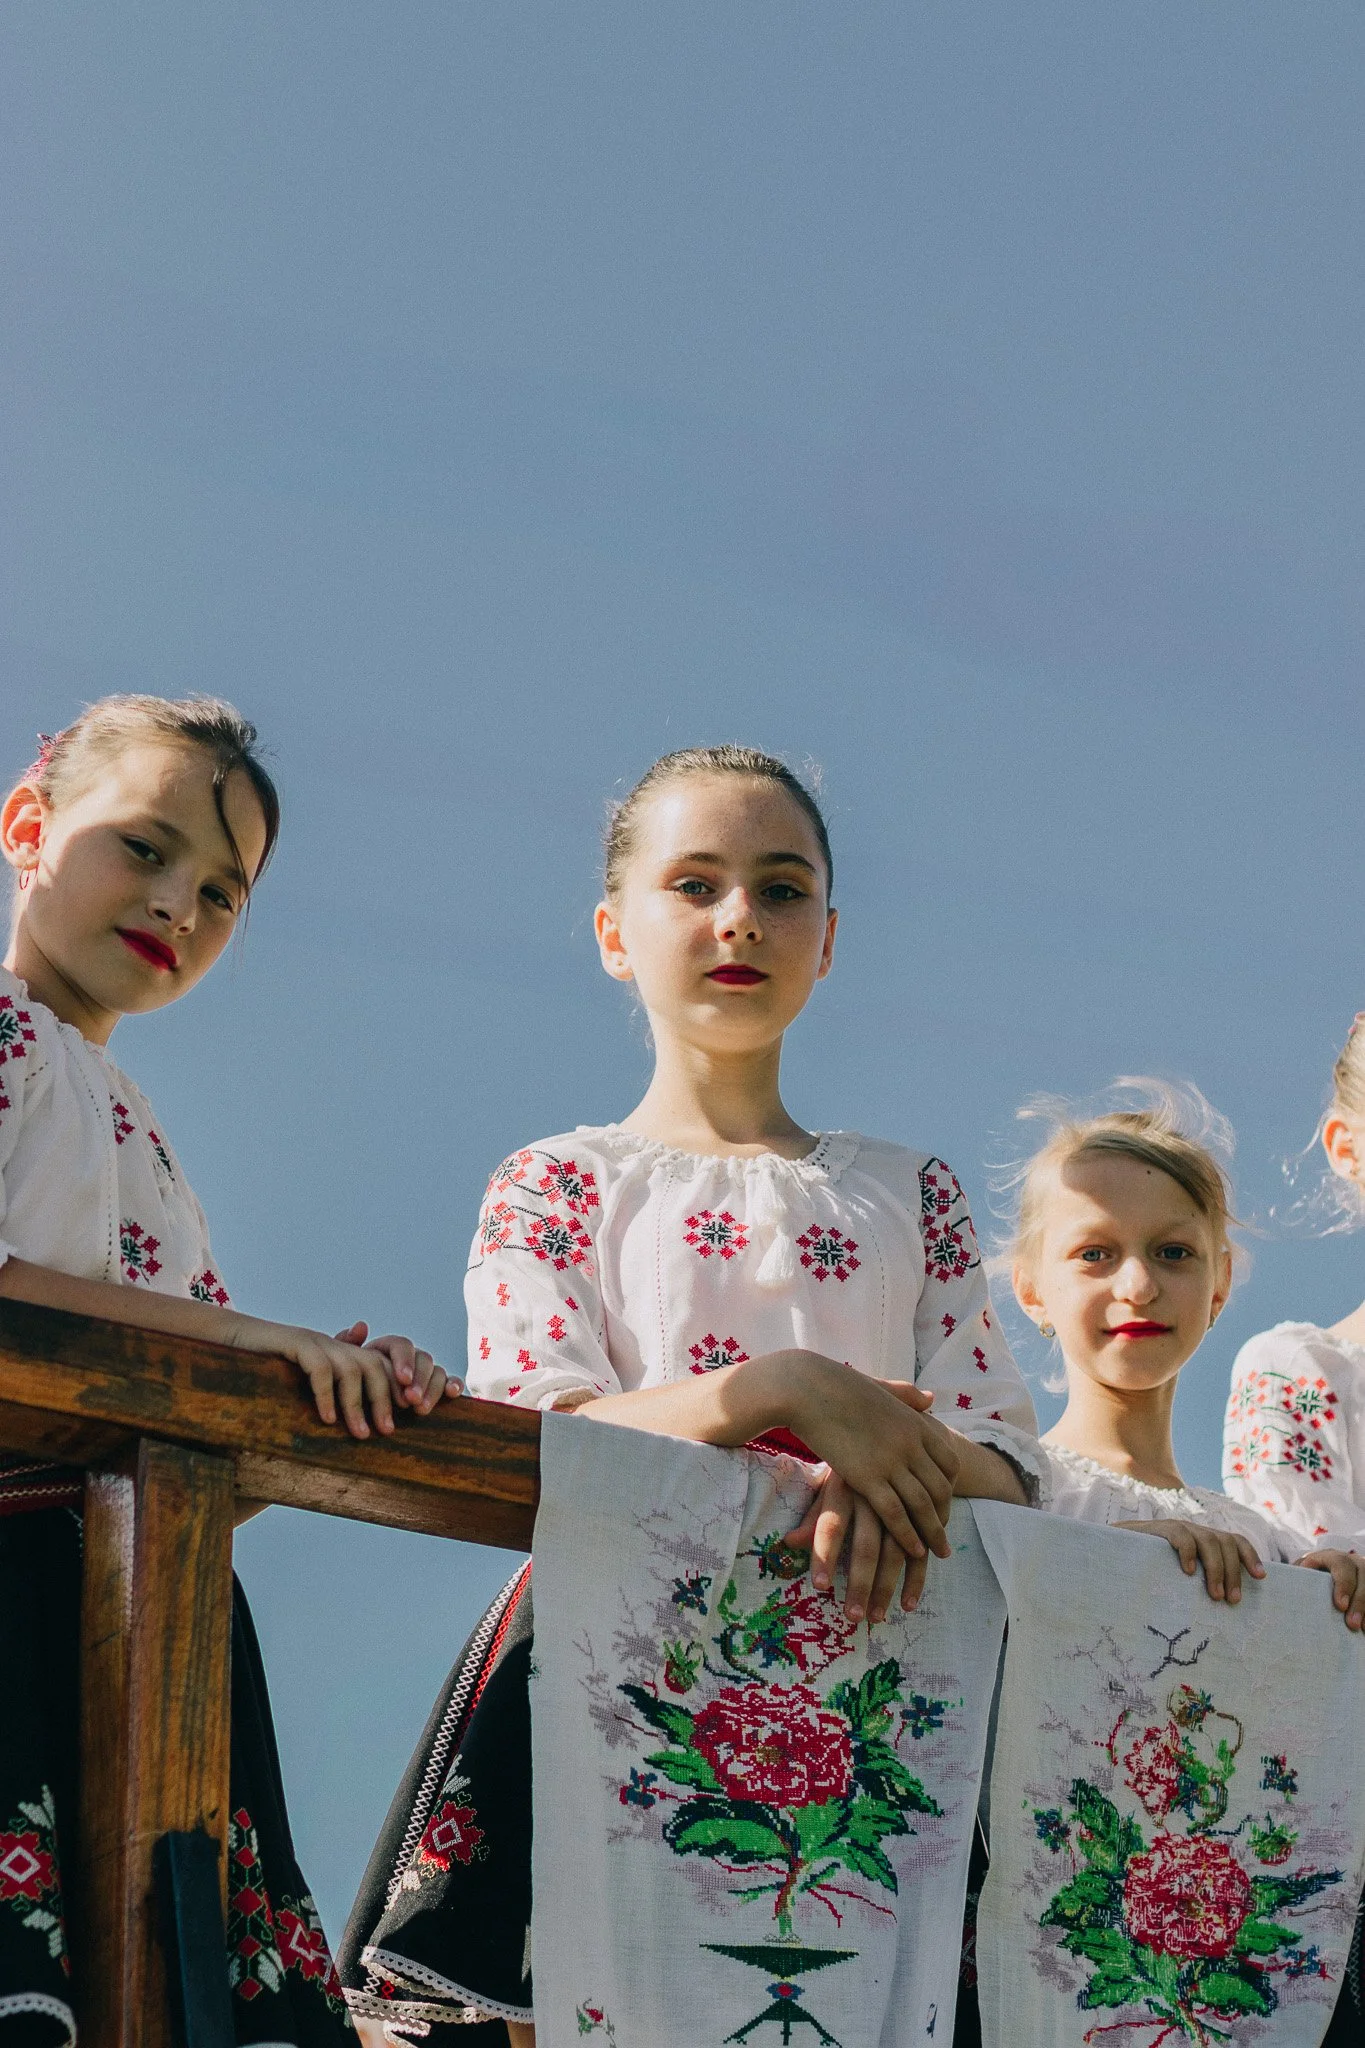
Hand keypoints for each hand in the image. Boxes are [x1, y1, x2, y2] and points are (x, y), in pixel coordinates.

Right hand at [227, 1314, 398, 1438]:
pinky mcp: (295, 1342)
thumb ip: (337, 1387)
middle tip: (388, 1431)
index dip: (400, 1386)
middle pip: (374, 1365)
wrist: (235, 1342)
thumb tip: (358, 1402)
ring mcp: (316, 1341)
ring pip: (351, 1369)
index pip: (383, 1364)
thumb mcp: (310, 1380)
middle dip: (385, 1398)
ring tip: (361, 1434)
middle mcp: (334, 1344)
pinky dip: (326, 1394)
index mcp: (342, 1353)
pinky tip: (327, 1419)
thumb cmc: (272, 1367)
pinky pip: (319, 1368)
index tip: (412, 1414)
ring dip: (357, 1404)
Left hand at [334, 1322, 461, 1414]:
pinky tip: (452, 1394)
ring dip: (433, 1389)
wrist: (358, 1409)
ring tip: (421, 1410)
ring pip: (437, 1371)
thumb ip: (349, 1346)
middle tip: (411, 1400)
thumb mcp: (345, 1366)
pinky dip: (453, 1385)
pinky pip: (449, 1382)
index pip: (402, 1345)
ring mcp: (424, 1374)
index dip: (405, 1361)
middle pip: (423, 1358)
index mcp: (388, 1349)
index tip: (403, 1379)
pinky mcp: (436, 1389)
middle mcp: (410, 1358)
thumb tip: (361, 1326)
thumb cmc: (349, 1386)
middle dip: (419, 1380)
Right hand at [785, 1360, 958, 1576]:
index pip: (948, 1462)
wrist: (807, 1388)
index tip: (946, 1504)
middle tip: (946, 1540)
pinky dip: (908, 1534)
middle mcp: (910, 1444)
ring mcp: (891, 1461)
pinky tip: (913, 1551)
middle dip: (944, 1517)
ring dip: (932, 1533)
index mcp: (915, 1423)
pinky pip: (895, 1512)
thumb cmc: (836, 1385)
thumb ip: (907, 1395)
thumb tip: (932, 1399)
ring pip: (922, 1505)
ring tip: (938, 1553)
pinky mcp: (867, 1476)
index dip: (950, 1486)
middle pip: (940, 1488)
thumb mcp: (881, 1387)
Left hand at [786, 1470, 927, 1621]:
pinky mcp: (923, 1516)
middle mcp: (874, 1497)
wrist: (897, 1438)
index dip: (825, 1554)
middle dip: (860, 1583)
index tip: (820, 1586)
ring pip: (897, 1552)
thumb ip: (814, 1515)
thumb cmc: (853, 1470)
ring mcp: (902, 1506)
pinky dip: (916, 1580)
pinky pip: (922, 1551)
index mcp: (846, 1487)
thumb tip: (789, 1542)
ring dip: (887, 1587)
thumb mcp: (831, 1485)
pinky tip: (907, 1604)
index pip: (831, 1524)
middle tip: (852, 1617)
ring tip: (875, 1617)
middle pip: (867, 1545)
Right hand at [1114, 1518, 1264, 1602]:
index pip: (1235, 1540)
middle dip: (1233, 1572)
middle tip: (1231, 1601)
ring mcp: (1177, 1528)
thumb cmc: (1149, 1572)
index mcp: (1203, 1541)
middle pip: (1225, 1542)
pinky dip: (1188, 1553)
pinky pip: (1180, 1535)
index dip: (1250, 1556)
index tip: (1262, 1577)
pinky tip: (1188, 1572)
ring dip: (1216, 1569)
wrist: (1112, 1555)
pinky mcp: (1157, 1530)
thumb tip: (1229, 1605)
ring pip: (1208, 1540)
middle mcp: (1194, 1531)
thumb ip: (1201, 1583)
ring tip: (1214, 1595)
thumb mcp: (1180, 1578)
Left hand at [1295, 1549, 1364, 1630]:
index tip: (1339, 1605)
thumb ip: (1296, 1576)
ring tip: (1362, 1628)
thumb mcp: (1303, 1572)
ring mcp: (1363, 1573)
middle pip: (1361, 1576)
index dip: (1342, 1584)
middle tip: (1351, 1624)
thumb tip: (1276, 1584)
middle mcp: (1352, 1562)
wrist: (1325, 1571)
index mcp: (1332, 1557)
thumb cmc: (1310, 1575)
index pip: (1340, 1565)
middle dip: (1358, 1601)